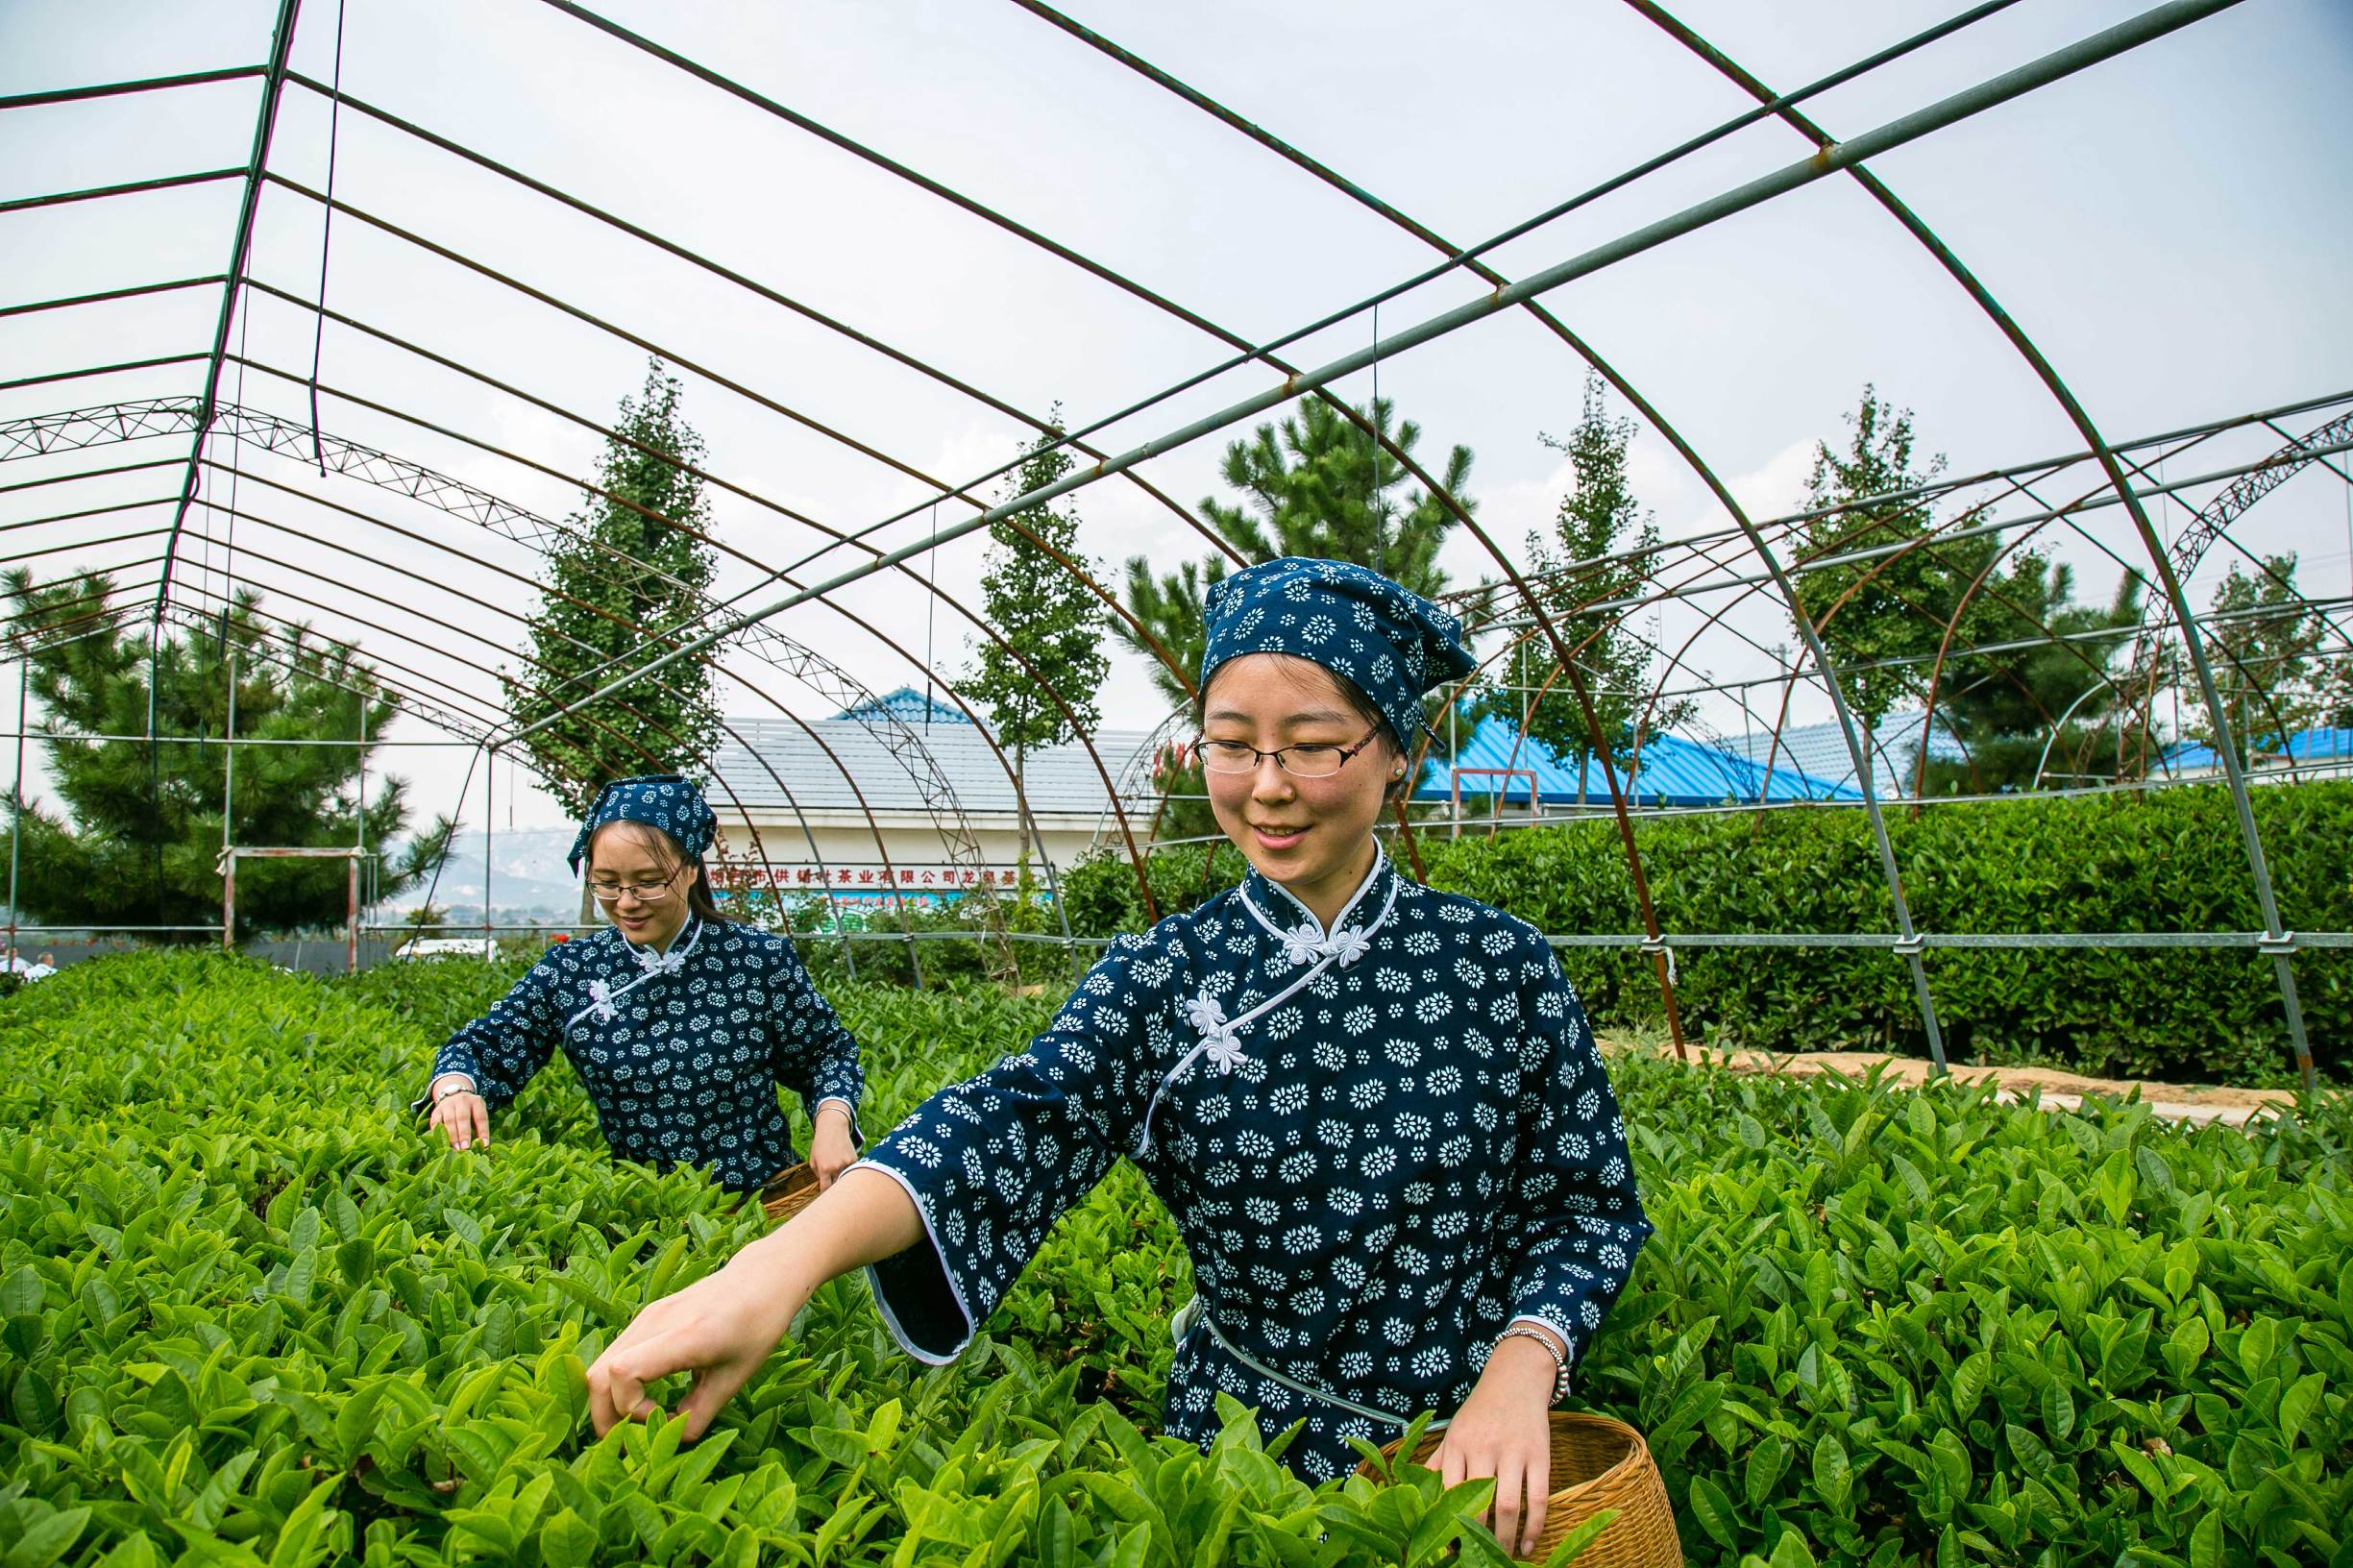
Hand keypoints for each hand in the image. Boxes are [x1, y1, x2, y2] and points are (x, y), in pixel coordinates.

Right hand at [426, 1076, 489, 1150]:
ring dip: (452, 1136)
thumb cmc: (470, 1110)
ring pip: (449, 1120)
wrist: (454, 1094)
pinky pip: (436, 1122)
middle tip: (465, 1148)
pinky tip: (442, 1142)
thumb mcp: (478, 1113)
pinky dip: (438, 1133)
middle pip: (463, 1118)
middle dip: (464, 1134)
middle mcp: (462, 1101)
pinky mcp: (436, 1110)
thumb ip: (479, 1127)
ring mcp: (448, 1105)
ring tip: (455, 1148)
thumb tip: (481, 1146)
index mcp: (476, 1102)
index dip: (483, 1132)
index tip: (484, 1145)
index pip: (481, 1118)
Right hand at [585, 1236, 804, 1439]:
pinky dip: (616, 1384)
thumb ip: (701, 1412)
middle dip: (605, 1417)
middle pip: (597, 1375)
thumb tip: (673, 1438)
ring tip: (636, 1422)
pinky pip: (615, 1354)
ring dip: (608, 1401)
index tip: (663, 1419)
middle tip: (631, 1441)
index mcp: (684, 1336)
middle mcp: (655, 1321)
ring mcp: (646, 1316)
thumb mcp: (736, 1377)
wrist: (762, 1277)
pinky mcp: (646, 1317)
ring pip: (599, 1365)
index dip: (631, 1409)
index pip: (623, 1373)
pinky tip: (644, 1398)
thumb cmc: (757, 1326)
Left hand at [810, 1103, 858, 1190]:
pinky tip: (844, 1164)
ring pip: (846, 1178)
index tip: (826, 1199)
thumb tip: (825, 1185)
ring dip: (842, 1179)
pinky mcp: (854, 1159)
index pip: (826, 1189)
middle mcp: (836, 1167)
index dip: (826, 1195)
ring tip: (840, 1177)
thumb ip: (818, 1174)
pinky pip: (851, 1170)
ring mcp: (847, 1163)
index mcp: (824, 1169)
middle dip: (835, 1190)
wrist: (833, 1128)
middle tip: (834, 1194)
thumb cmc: (820, 1144)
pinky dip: (849, 1170)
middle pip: (837, 1186)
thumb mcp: (813, 1159)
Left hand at [1430, 1332, 1559, 1557]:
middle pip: (1479, 1503)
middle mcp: (1483, 1447)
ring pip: (1509, 1505)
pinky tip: (1528, 1545)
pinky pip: (1538, 1497)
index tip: (1449, 1547)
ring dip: (1505, 1538)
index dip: (1449, 1523)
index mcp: (1457, 1443)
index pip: (1449, 1491)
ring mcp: (1514, 1450)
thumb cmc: (1480, 1410)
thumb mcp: (1454, 1430)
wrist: (1515, 1377)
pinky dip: (1534, 1527)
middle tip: (1477, 1558)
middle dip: (1478, 1537)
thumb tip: (1418, 1494)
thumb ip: (1438, 1462)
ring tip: (1503, 1557)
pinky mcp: (1540, 1454)